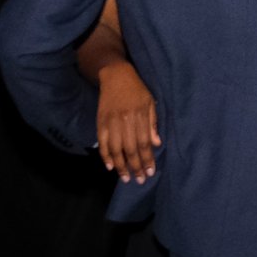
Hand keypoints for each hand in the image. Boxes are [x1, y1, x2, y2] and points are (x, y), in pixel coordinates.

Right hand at [95, 63, 159, 182]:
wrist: (115, 75)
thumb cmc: (137, 89)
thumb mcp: (150, 102)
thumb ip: (153, 123)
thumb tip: (156, 144)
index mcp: (139, 114)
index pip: (144, 142)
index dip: (147, 158)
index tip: (151, 172)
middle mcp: (125, 120)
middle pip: (130, 148)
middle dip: (135, 166)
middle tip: (140, 180)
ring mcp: (111, 122)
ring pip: (115, 148)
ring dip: (121, 166)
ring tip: (126, 178)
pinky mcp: (100, 122)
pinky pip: (102, 142)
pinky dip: (105, 156)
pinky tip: (110, 166)